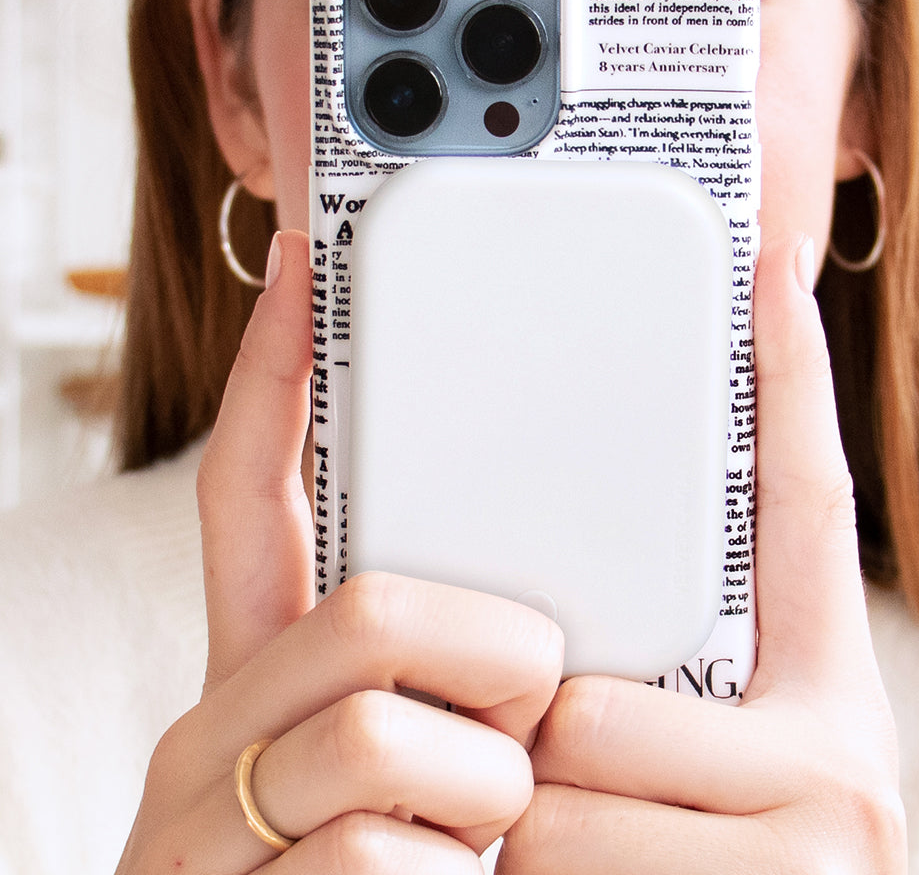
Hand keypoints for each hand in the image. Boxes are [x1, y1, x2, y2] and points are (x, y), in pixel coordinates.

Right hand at [117, 230, 563, 873]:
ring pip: (378, 734)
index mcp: (256, 676)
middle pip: (366, 609)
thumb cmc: (384, 873)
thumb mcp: (405, 757)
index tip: (307, 272)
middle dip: (491, 654)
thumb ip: (431, 680)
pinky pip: (383, 859)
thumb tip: (539, 618)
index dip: (275, 380)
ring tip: (478, 836)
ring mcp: (209, 827)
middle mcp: (211, 733)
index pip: (247, 494)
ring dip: (481, 791)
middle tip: (521, 716)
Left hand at [499, 234, 905, 873]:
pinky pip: (554, 868)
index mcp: (818, 705)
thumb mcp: (680, 788)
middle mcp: (841, 768)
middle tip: (560, 815)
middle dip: (539, 761)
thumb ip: (645, 697)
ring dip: (521, 850)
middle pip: (593, 703)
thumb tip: (562, 644)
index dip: (790, 383)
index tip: (770, 273)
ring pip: (559, 799)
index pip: (805, 507)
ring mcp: (816, 850)